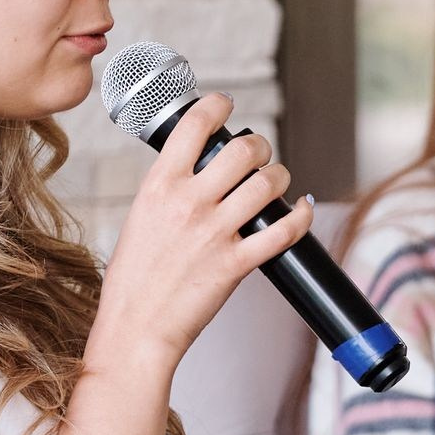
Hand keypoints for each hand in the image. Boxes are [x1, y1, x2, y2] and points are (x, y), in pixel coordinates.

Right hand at [89, 94, 314, 372]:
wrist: (135, 328)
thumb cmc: (133, 280)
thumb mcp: (140, 218)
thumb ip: (169, 191)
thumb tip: (197, 172)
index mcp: (159, 185)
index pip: (195, 124)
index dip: (217, 106)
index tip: (225, 106)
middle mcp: (189, 202)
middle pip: (244, 149)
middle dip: (260, 147)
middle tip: (259, 156)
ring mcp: (215, 232)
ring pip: (269, 183)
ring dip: (279, 178)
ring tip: (275, 184)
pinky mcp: (236, 263)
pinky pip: (284, 231)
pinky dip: (301, 216)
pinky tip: (300, 210)